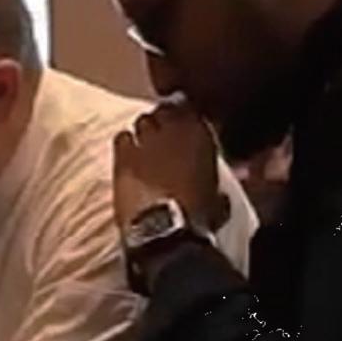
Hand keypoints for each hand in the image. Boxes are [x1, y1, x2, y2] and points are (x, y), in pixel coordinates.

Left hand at [112, 100, 229, 233]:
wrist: (165, 230)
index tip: (185, 127)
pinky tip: (128, 154)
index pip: (191, 111)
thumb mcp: (217, 201)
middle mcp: (173, 131)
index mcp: (201, 138)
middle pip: (165, 111)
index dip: (187, 118)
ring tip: (146, 144)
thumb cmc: (196, 218)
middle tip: (164, 136)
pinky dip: (126, 142)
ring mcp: (146, 141)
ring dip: (146, 130)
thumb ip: (217, 188)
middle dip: (164, 121)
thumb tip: (219, 194)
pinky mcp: (122, 156)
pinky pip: (122, 137)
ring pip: (143, 121)